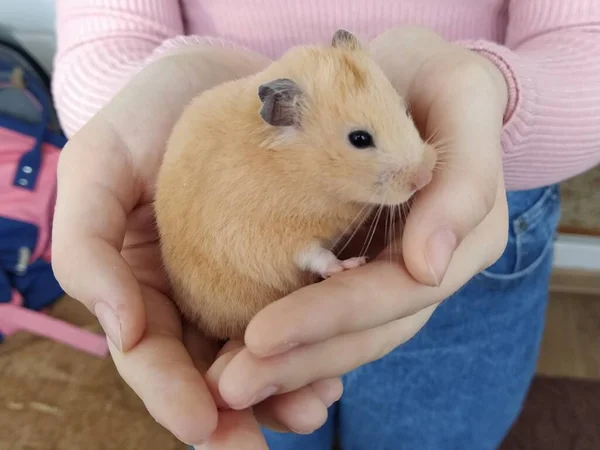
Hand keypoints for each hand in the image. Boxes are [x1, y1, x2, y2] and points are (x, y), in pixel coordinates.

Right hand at [51, 47, 340, 447]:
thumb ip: (87, 246)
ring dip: (284, 390)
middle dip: (232, 415)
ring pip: (261, 353)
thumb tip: (119, 331)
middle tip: (259, 447)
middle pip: (207, 370)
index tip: (201, 426)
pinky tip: (335, 366)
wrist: (219, 73)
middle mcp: (194, 292)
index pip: (149, 355)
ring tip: (314, 410)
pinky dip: (317, 344)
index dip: (169, 394)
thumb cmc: (150, 113)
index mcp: (142, 282)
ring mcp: (245, 280)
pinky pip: (302, 313)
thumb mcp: (97, 164)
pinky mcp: (292, 260)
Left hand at [210, 27, 509, 411]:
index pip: (396, 294)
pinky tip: (238, 348)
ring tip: (225, 381)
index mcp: (459, 239)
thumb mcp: (465, 99)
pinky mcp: (355, 262)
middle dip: (299, 360)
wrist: (413, 75)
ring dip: (285, 363)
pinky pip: (322, 306)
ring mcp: (387, 271)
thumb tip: (428, 266)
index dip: (332, 318)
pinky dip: (286, 333)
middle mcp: (423, 267)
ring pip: (342, 333)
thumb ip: (465, 180)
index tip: (261, 336)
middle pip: (365, 331)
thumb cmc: (439, 78)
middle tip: (230, 384)